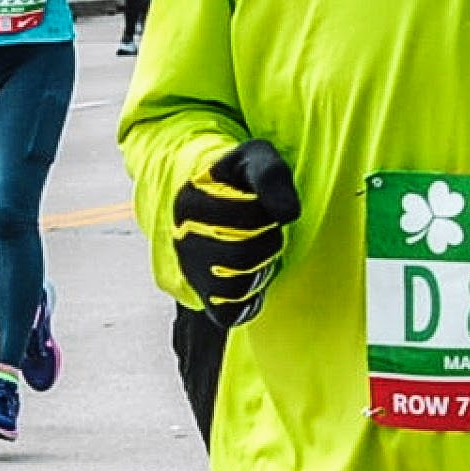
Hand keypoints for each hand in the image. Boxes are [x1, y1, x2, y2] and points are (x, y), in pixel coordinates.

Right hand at [169, 138, 300, 327]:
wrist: (220, 207)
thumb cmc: (242, 180)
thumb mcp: (256, 158)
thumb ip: (271, 175)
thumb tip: (288, 214)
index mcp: (188, 202)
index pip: (246, 217)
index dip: (267, 212)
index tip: (260, 204)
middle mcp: (182, 240)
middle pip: (244, 254)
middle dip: (268, 241)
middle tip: (264, 229)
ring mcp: (191, 272)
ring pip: (240, 284)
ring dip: (262, 267)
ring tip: (258, 249)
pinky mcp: (206, 299)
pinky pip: (233, 311)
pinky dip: (251, 296)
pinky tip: (252, 274)